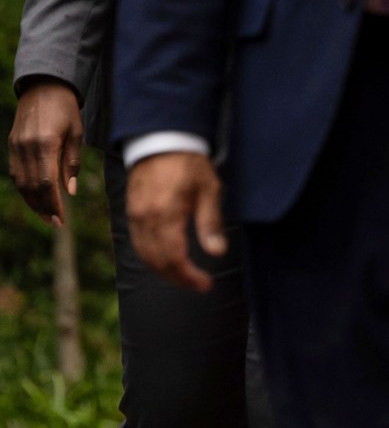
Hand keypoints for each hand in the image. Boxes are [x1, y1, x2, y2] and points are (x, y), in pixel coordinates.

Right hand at [9, 80, 82, 225]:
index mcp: (45, 144)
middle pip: (31, 186)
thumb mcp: (77, 135)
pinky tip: (35, 197)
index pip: (46, 182)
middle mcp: (26, 147)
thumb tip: (70, 192)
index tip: (60, 219)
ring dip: (32, 200)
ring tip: (46, 214)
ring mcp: (16, 145)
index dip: (52, 203)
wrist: (43, 87)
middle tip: (55, 223)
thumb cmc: (66, 110)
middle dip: (42, 207)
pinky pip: (15, 172)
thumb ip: (72, 163)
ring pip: (20, 181)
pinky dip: (24, 187)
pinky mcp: (12, 144)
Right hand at [128, 151, 225, 291]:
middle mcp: (145, 219)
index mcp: (165, 214)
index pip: (173, 257)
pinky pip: (138, 244)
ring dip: (164, 271)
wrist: (161, 142)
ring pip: (144, 255)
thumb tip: (217, 253)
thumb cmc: (190, 164)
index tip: (205, 284)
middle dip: (177, 278)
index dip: (188, 276)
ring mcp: (135, 216)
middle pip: (157, 261)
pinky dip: (152, 258)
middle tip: (198, 285)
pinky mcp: (132, 213)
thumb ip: (211, 223)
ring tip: (185, 277)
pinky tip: (168, 261)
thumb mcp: (209, 190)